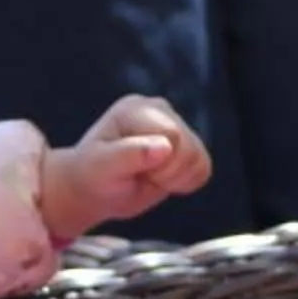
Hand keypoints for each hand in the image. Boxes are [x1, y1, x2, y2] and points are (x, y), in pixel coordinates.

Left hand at [39, 94, 213, 238]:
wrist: (94, 188)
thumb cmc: (93, 176)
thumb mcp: (102, 168)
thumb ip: (131, 154)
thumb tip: (166, 146)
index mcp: (136, 109)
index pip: (172, 134)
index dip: (160, 164)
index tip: (133, 171)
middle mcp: (159, 111)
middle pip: (189, 147)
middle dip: (167, 173)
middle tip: (140, 175)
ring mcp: (175, 126)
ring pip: (199, 158)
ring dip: (176, 179)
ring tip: (149, 176)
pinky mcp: (186, 145)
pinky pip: (203, 168)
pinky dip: (185, 182)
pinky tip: (162, 179)